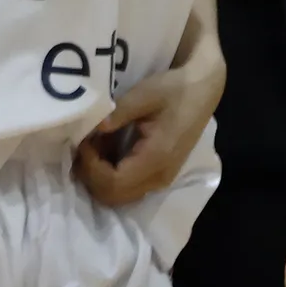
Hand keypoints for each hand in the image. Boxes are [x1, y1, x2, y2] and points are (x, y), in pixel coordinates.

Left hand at [76, 35, 225, 206]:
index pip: (113, 182)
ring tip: (94, 148)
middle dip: (90, 176)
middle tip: (83, 148)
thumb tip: (89, 130)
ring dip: (99, 178)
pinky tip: (107, 151)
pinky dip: (110, 176)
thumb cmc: (175, 90)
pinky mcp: (160, 174)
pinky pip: (128, 187)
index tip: (83, 142)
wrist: (202, 90)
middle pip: (113, 197)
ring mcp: (161, 179)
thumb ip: (116, 114)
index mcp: (157, 158)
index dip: (91, 168)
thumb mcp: (144, 95)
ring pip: (119, 196)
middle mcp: (159, 176)